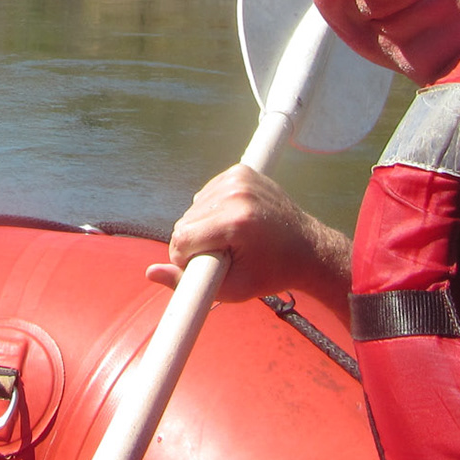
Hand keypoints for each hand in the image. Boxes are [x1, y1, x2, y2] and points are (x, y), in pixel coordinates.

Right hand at [145, 164, 351, 306]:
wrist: (309, 249)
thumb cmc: (271, 274)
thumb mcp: (231, 289)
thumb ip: (186, 283)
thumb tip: (150, 273)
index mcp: (236, 222)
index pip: (181, 238)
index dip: (184, 259)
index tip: (203, 267)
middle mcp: (237, 193)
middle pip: (185, 221)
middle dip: (195, 242)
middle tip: (222, 255)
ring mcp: (240, 177)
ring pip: (193, 207)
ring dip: (203, 226)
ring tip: (231, 239)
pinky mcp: (241, 170)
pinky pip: (206, 193)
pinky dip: (212, 209)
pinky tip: (233, 222)